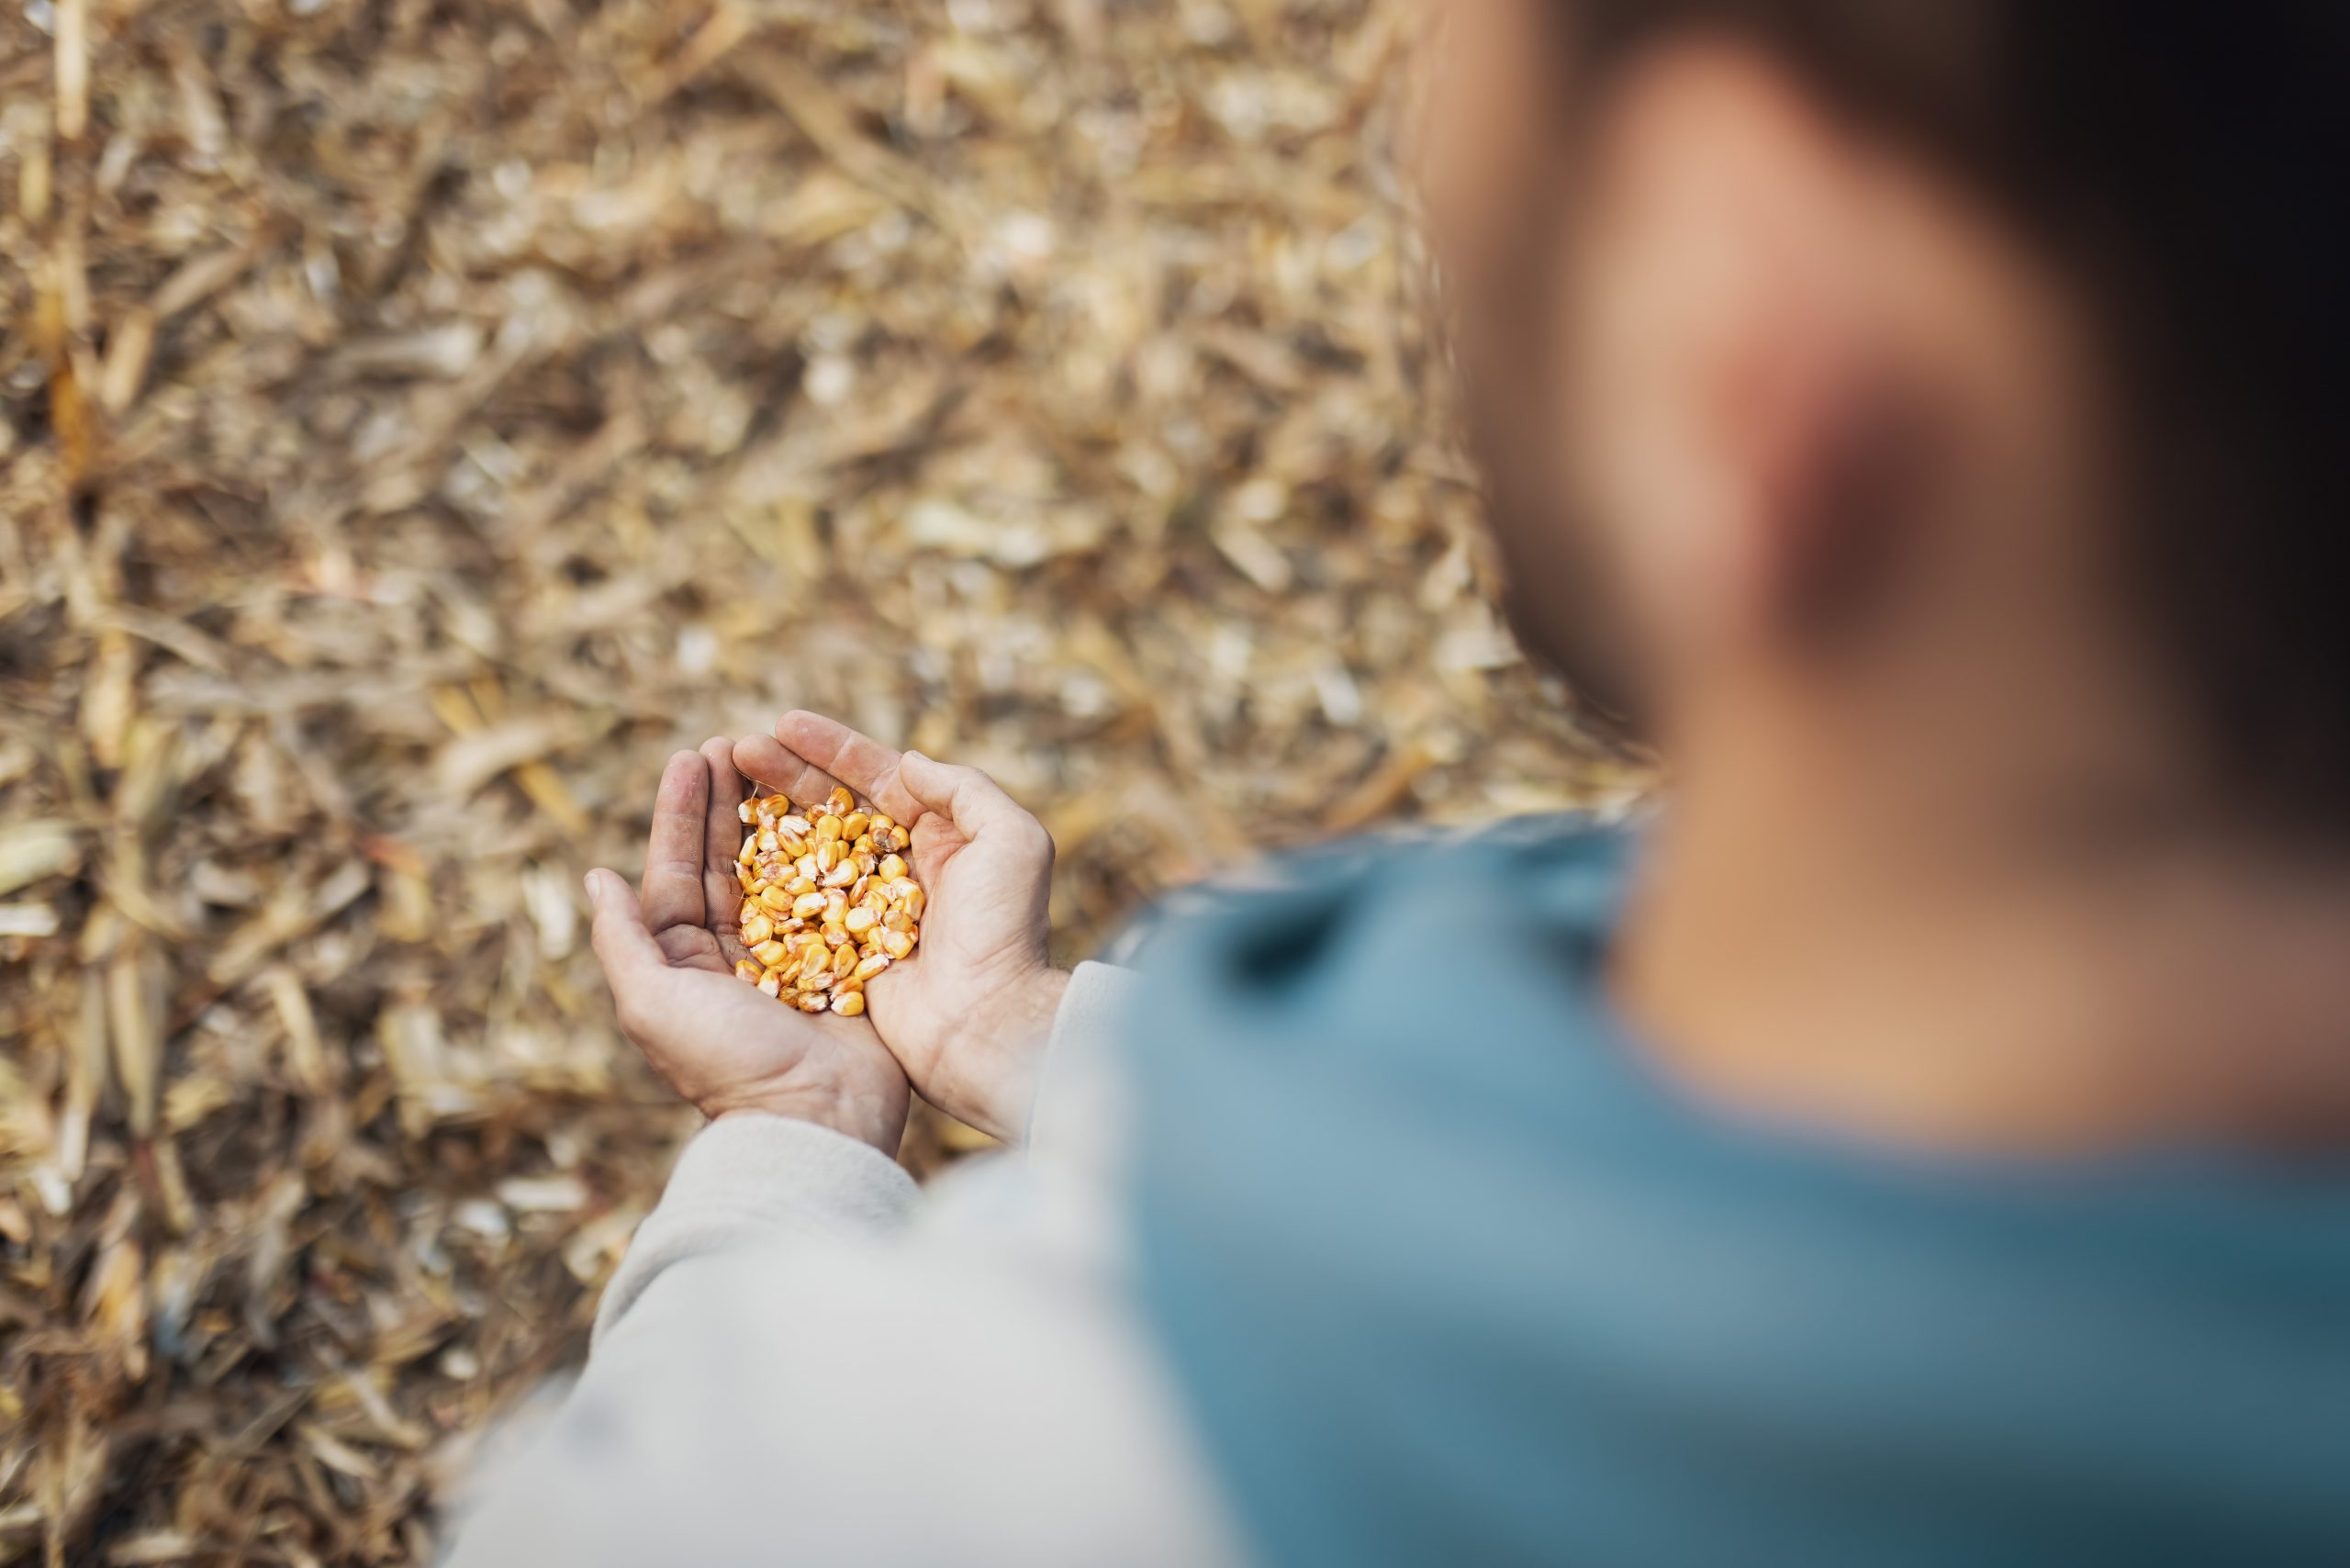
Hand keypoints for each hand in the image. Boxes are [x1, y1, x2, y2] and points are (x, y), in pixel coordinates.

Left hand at [585, 740, 911, 1152]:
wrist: (817, 1119)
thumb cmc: (728, 1065)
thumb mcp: (652, 1004)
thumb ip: (621, 940)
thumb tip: (595, 876)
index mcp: (682, 964)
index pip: (675, 872)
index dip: (680, 813)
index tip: (690, 755)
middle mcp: (733, 956)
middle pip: (725, 860)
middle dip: (727, 800)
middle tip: (735, 740)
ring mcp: (791, 955)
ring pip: (778, 867)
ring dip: (775, 813)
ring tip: (777, 757)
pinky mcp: (842, 959)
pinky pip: (832, 891)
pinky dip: (830, 847)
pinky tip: (834, 805)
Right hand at [733, 713, 1067, 1142]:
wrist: (988, 1024)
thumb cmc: (1004, 933)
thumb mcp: (1012, 843)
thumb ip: (965, 791)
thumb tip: (909, 760)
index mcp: (944, 836)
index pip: (880, 777)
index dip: (832, 748)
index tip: (783, 723)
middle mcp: (903, 866)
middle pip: (834, 807)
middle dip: (785, 774)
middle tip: (735, 748)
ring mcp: (869, 907)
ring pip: (808, 848)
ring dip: (766, 816)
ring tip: (720, 784)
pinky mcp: (843, 947)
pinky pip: (796, 902)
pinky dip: (764, 875)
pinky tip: (727, 850)